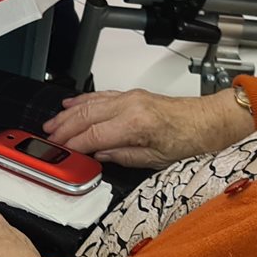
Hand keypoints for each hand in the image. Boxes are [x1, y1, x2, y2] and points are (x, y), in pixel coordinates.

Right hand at [44, 87, 254, 168]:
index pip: (94, 135)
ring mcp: (130, 97)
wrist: (208, 121)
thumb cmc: (190, 140)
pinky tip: (70, 104)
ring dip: (68, 114)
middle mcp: (130, 105)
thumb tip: (99, 157)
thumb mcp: (156, 160)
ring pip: (90, 104)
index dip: (74, 145)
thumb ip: (123, 157)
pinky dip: (83, 100)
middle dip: (64, 128)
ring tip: (51, 124)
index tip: (61, 152)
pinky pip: (101, 95)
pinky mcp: (132, 95)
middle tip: (48, 139)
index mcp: (135, 123)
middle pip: (86, 116)